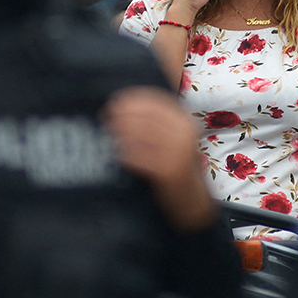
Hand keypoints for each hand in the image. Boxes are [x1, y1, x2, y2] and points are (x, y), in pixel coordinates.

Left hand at [103, 86, 215, 231]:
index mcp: (185, 120)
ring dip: (121, 132)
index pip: (156, 101)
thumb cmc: (177, 163)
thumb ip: (155, 120)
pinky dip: (126, 154)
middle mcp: (185, 133)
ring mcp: (178, 152)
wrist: (192, 197)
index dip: (132, 99)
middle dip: (122, 114)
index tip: (115, 100)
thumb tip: (123, 105)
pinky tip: (118, 155)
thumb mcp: (174, 136)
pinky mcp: (169, 171)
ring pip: (141, 134)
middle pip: (146, 116)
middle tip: (106, 116)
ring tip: (109, 132)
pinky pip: (140, 158)